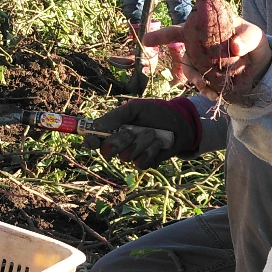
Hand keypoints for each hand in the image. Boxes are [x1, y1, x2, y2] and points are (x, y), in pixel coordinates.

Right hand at [82, 97, 199, 167]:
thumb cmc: (157, 112)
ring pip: (125, 157)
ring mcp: (133, 154)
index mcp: (114, 129)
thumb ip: (116, 115)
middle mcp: (121, 143)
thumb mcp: (136, 108)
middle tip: (130, 132)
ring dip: (139, 143)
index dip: (90, 142)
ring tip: (151, 133)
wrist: (181, 122)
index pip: (95, 140)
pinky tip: (158, 142)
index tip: (93, 140)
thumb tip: (96, 125)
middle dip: (118, 142)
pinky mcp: (146, 162)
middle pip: (106, 152)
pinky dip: (150, 150)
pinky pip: (140, 162)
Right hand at [143, 0, 271, 102]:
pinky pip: (195, 77)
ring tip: (201, 82)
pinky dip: (201, 85)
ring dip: (190, 71)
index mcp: (212, 17)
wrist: (256, 69)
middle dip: (160, 36)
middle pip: (176, 32)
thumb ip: (247, 39)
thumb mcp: (255, 38)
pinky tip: (209, 91)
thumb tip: (234, 48)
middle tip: (146, 39)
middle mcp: (199, 34)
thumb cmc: (252, 44)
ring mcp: (198, 52)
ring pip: (184, 59)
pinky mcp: (202, 69)